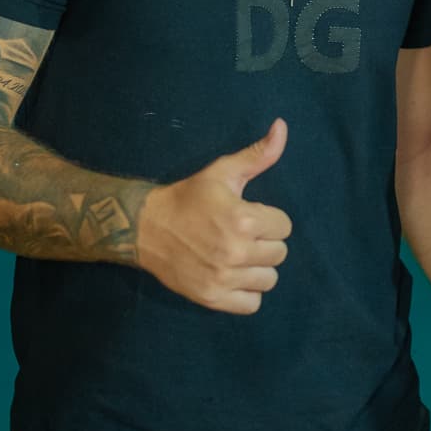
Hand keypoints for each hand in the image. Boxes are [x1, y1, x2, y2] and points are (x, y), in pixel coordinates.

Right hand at [138, 118, 291, 314]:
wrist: (146, 227)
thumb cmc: (189, 197)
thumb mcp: (222, 172)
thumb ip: (257, 155)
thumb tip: (282, 126)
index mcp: (243, 220)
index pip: (285, 227)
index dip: (269, 219)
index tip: (249, 216)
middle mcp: (236, 252)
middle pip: (280, 254)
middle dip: (265, 242)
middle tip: (241, 236)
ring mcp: (224, 278)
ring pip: (269, 280)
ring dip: (257, 268)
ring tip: (238, 256)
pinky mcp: (212, 298)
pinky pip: (251, 304)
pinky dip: (246, 293)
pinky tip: (233, 277)